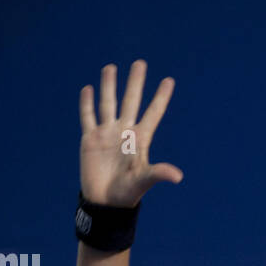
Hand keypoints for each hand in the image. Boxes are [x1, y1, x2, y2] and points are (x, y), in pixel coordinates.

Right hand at [79, 60, 182, 207]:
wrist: (105, 201)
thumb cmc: (127, 192)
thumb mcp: (144, 180)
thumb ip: (159, 173)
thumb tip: (178, 177)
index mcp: (140, 139)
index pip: (153, 113)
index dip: (160, 97)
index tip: (169, 80)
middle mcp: (124, 132)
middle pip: (130, 101)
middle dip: (135, 83)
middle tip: (140, 63)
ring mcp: (107, 134)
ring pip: (108, 103)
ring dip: (109, 86)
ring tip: (111, 68)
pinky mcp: (90, 139)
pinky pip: (88, 117)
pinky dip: (86, 103)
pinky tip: (88, 89)